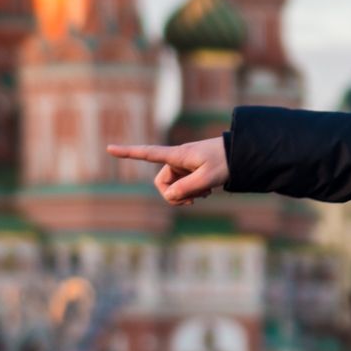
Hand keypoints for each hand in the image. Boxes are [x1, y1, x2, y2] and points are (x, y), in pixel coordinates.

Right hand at [106, 137, 229, 205]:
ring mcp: (184, 166)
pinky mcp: (191, 171)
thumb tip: (169, 196)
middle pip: (162, 183)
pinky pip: (184, 186)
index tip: (109, 148)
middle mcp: (177, 160)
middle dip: (174, 196)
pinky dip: (192, 192)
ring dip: (186, 195)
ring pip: (174, 187)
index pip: (148, 153)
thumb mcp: (208, 179)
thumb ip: (186, 189)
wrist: (241, 153)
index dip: (128, 152)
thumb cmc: (225, 162)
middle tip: (193, 202)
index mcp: (177, 155)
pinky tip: (207, 192)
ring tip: (205, 194)